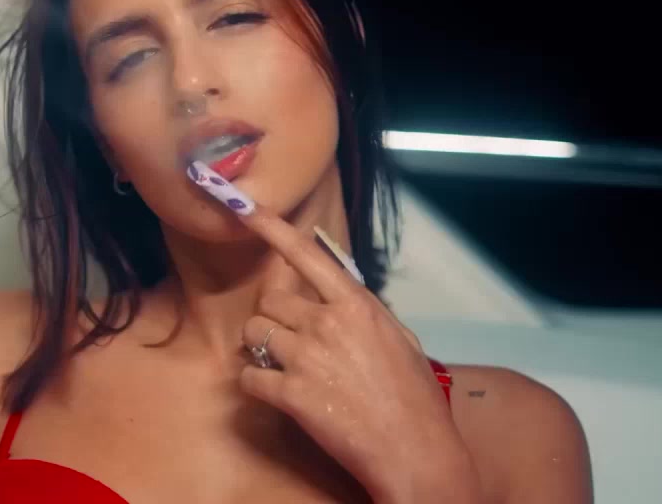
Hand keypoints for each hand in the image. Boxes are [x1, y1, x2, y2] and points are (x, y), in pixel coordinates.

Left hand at [236, 209, 482, 502]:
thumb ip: (363, 313)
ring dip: (261, 349)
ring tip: (286, 369)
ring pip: (254, 333)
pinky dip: (256, 386)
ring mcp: (306, 357)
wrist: (416, 452)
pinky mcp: (290, 394)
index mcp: (356, 305)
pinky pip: (250, 377)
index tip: (245, 208)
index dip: (271, 228)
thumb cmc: (415, 399)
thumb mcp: (400, 340)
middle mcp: (327, 323)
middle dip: (274, 319)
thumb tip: (338, 296)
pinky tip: (279, 395)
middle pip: (270, 300)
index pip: (306, 255)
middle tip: (293, 343)